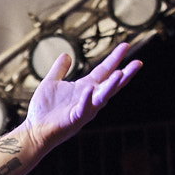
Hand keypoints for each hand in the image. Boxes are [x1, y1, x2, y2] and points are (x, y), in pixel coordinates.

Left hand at [21, 43, 142, 157]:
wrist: (35, 130)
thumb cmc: (44, 109)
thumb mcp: (52, 83)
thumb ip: (59, 69)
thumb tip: (66, 54)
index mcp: (86, 88)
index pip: (104, 71)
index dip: (115, 58)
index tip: (126, 45)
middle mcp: (90, 98)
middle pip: (111, 84)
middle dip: (125, 74)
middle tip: (138, 63)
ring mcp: (84, 109)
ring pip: (102, 97)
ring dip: (112, 86)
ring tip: (121, 73)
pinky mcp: (75, 118)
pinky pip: (83, 108)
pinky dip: (87, 99)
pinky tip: (89, 89)